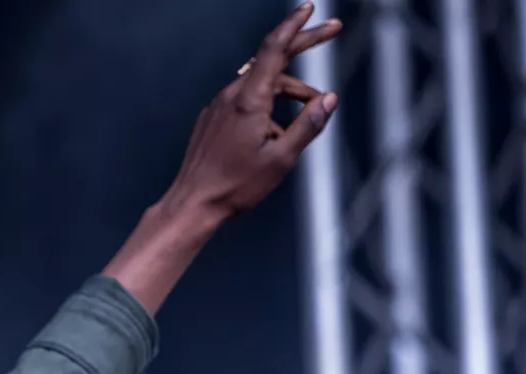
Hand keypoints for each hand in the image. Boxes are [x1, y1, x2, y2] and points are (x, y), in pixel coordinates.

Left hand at [102, 3, 340, 314]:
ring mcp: (218, 107)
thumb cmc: (235, 186)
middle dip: (303, 44)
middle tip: (332, 30)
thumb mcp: (282, 159)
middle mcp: (231, 96)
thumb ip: (308, 125)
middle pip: (271, 59)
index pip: (274, 48)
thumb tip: (328, 99)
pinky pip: (245, 101)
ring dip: (290, 90)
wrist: (193, 203)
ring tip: (310, 110)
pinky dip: (267, 104)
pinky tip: (276, 132)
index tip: (310, 9)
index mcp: (249, 100)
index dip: (295, 25)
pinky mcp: (212, 119)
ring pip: (261, 85)